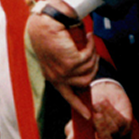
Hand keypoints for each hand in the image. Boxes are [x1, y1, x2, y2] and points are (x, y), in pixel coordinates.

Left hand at [25, 0, 96, 117]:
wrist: (45, 23)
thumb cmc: (49, 34)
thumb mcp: (57, 55)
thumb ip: (68, 66)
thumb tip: (85, 71)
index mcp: (52, 77)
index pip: (67, 96)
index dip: (78, 106)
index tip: (87, 115)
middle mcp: (57, 77)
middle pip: (85, 83)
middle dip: (93, 68)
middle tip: (93, 54)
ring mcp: (63, 71)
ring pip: (89, 70)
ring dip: (92, 55)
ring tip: (88, 42)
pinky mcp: (70, 63)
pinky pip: (89, 59)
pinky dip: (91, 47)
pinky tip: (87, 38)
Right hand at [66, 81, 132, 138]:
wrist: (101, 95)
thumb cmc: (87, 112)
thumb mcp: (78, 122)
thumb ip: (74, 132)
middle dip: (101, 128)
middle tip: (94, 116)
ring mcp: (121, 134)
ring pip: (114, 129)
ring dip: (104, 116)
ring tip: (96, 105)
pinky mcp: (128, 123)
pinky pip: (120, 120)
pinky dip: (111, 111)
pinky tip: (104, 103)